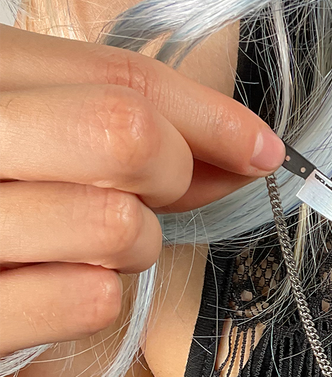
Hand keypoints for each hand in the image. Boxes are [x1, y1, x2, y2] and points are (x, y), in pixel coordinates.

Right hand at [0, 24, 284, 354]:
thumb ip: (129, 134)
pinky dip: (95, 297)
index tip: (262, 148)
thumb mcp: (42, 137)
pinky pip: (90, 300)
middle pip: (126, 134)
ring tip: (85, 244)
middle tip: (152, 195)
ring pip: (119, 225)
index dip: (212, 116)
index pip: (121, 77)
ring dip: (133, 244)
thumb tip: (248, 151)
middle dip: (170, 173)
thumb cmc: (0, 192)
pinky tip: (56, 284)